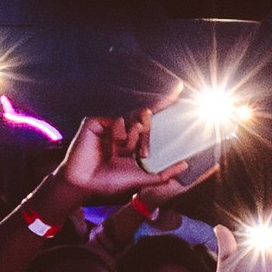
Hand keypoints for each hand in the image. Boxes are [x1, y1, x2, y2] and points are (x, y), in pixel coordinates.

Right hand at [53, 116, 199, 210]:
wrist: (86, 184)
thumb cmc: (110, 182)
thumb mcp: (142, 178)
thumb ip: (164, 173)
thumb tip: (185, 164)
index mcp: (134, 141)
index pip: (151, 120)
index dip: (164, 103)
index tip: (178, 87)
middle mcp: (123, 130)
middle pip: (144, 119)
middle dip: (147, 134)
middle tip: (141, 152)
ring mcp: (109, 125)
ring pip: (132, 120)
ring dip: (133, 139)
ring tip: (123, 153)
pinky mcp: (96, 122)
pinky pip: (117, 120)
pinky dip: (119, 133)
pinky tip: (113, 145)